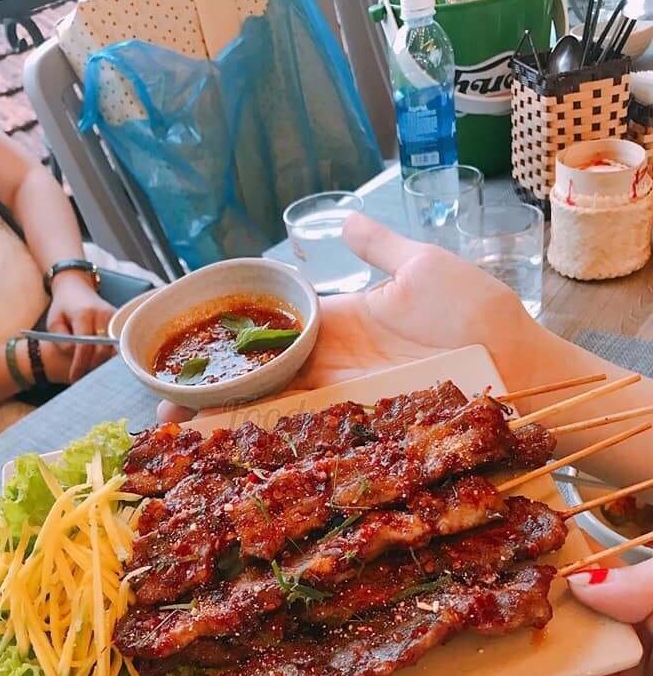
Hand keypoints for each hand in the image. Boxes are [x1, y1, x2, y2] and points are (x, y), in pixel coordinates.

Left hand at [46, 271, 114, 381]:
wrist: (77, 288)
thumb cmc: (63, 307)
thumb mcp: (53, 322)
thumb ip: (60, 340)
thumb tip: (73, 354)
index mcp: (85, 314)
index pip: (84, 346)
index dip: (79, 365)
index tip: (73, 378)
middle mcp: (104, 315)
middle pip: (102, 350)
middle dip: (91, 367)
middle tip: (82, 378)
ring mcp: (115, 319)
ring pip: (112, 350)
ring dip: (101, 363)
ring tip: (90, 373)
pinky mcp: (121, 323)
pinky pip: (118, 345)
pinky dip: (109, 356)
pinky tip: (101, 364)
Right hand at [158, 213, 549, 422]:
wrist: (521, 365)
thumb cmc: (477, 312)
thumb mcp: (421, 266)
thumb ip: (378, 246)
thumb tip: (345, 219)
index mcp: (336, 324)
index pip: (266, 333)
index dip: (226, 343)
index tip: (184, 350)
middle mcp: (329, 367)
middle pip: (257, 381)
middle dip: (207, 395)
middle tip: (156, 408)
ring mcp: (340, 400)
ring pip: (268, 413)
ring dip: (217, 427)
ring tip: (167, 437)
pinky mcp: (355, 427)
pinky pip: (299, 435)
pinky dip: (257, 446)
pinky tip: (213, 456)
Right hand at [460, 565, 652, 675]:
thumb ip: (649, 590)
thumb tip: (583, 581)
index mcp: (645, 624)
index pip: (589, 583)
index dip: (550, 561)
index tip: (508, 538)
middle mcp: (614, 663)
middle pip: (548, 626)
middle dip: (506, 603)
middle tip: (459, 579)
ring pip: (529, 673)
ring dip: (486, 656)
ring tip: (443, 630)